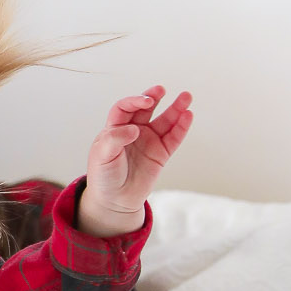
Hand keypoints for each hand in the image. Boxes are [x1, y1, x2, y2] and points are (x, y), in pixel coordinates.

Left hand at [79, 87, 192, 233]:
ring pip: (164, 120)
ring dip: (176, 109)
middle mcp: (133, 131)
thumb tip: (135, 129)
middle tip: (161, 90)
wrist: (114, 200)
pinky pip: (173, 137)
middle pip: (145, 108)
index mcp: (115, 128)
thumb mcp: (102, 155)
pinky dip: (181, 127)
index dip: (134, 101)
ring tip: (186, 97)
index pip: (125, 108)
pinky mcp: (161, 153)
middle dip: (153, 97)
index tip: (146, 102)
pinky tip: (188, 115)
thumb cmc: (103, 176)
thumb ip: (115, 139)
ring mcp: (149, 141)